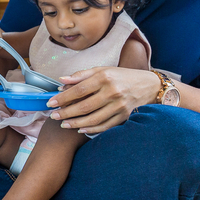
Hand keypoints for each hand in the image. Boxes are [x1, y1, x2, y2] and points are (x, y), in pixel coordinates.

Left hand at [46, 67, 160, 133]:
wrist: (149, 86)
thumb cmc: (121, 76)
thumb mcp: (102, 70)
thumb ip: (81, 75)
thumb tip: (61, 80)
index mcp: (105, 77)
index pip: (79, 89)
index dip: (63, 97)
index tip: (50, 102)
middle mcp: (113, 92)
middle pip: (84, 106)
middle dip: (66, 112)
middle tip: (53, 116)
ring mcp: (120, 106)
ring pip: (93, 119)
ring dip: (76, 123)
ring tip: (64, 124)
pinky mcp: (125, 116)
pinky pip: (105, 126)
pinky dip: (91, 129)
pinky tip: (80, 129)